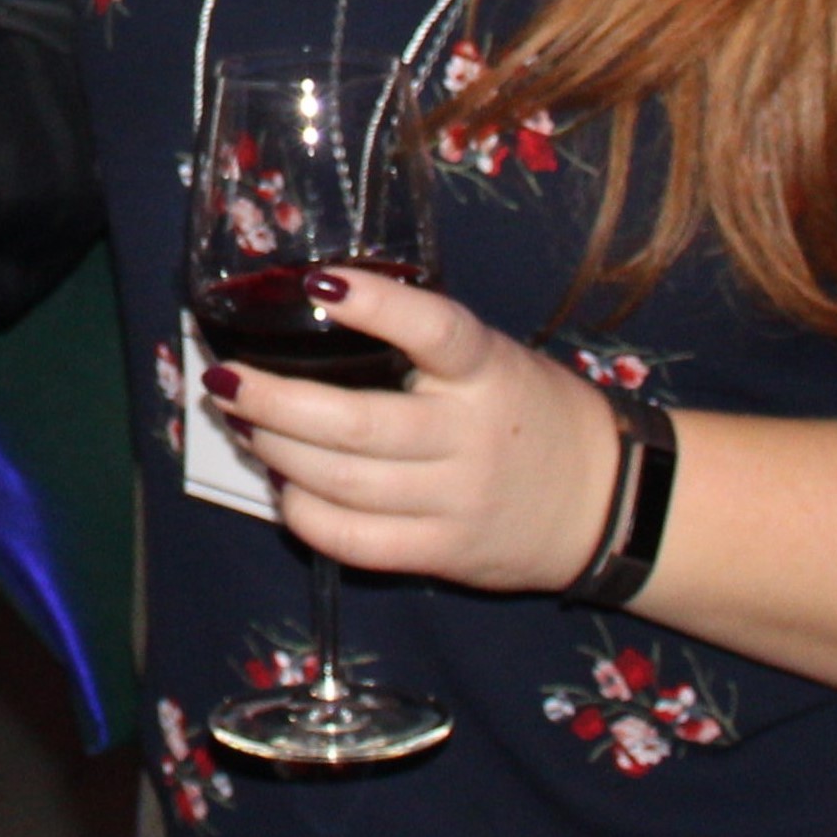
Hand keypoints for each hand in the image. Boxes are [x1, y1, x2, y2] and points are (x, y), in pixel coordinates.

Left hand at [195, 271, 629, 594]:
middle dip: (273, 399)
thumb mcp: (495, 359)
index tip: (321, 281)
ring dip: (276, 451)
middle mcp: (471, 437)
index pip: (437, 330)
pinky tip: (283, 487)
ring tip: (242, 422)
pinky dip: (305, 514)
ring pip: (343, 483)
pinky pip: (356, 542)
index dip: (379, 305)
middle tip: (226, 378)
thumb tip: (315, 309)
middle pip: (356, 424)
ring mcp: (457, 502)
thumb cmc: (532, 414)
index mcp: (488, 371)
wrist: (611, 505)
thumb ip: (424, 345)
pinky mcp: (445, 554)